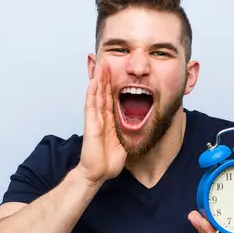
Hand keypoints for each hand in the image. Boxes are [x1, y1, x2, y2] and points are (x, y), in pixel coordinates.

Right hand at [78, 62, 126, 182]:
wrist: (99, 172)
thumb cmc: (110, 159)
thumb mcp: (125, 140)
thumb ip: (130, 131)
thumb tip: (143, 125)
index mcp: (110, 119)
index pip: (111, 97)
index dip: (114, 83)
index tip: (118, 69)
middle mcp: (101, 117)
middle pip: (103, 92)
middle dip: (105, 76)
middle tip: (108, 60)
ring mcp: (94, 119)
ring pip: (96, 95)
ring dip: (98, 79)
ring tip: (100, 64)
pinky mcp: (90, 124)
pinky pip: (91, 106)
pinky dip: (92, 92)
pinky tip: (94, 81)